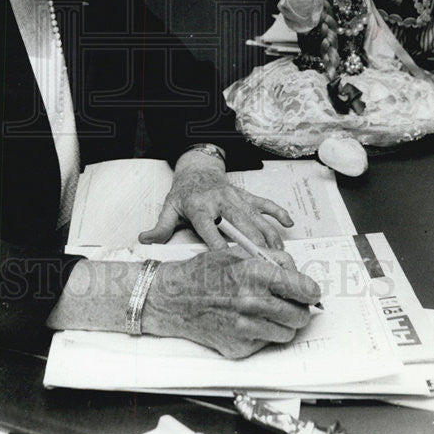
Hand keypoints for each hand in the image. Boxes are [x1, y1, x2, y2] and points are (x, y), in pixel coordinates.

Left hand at [138, 157, 292, 249]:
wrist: (197, 168)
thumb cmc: (183, 193)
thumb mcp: (169, 208)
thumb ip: (161, 228)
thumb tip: (144, 240)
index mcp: (200, 207)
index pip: (209, 227)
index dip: (218, 244)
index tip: (227, 261)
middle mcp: (220, 201)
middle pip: (239, 224)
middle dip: (252, 244)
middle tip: (264, 265)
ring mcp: (236, 197)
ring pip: (255, 217)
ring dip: (268, 236)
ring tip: (279, 255)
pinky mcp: (246, 195)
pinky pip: (265, 203)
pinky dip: (278, 212)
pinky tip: (289, 224)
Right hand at [143, 248, 320, 358]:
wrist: (174, 299)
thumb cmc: (203, 274)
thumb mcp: (237, 253)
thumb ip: (270, 260)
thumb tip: (296, 273)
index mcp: (254, 274)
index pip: (302, 288)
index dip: (310, 291)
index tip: (310, 292)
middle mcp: (252, 302)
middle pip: (299, 314)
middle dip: (299, 308)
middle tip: (291, 303)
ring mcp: (246, 327)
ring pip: (287, 332)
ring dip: (283, 323)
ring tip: (268, 311)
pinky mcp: (240, 347)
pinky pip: (267, 342)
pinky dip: (264, 333)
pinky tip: (248, 320)